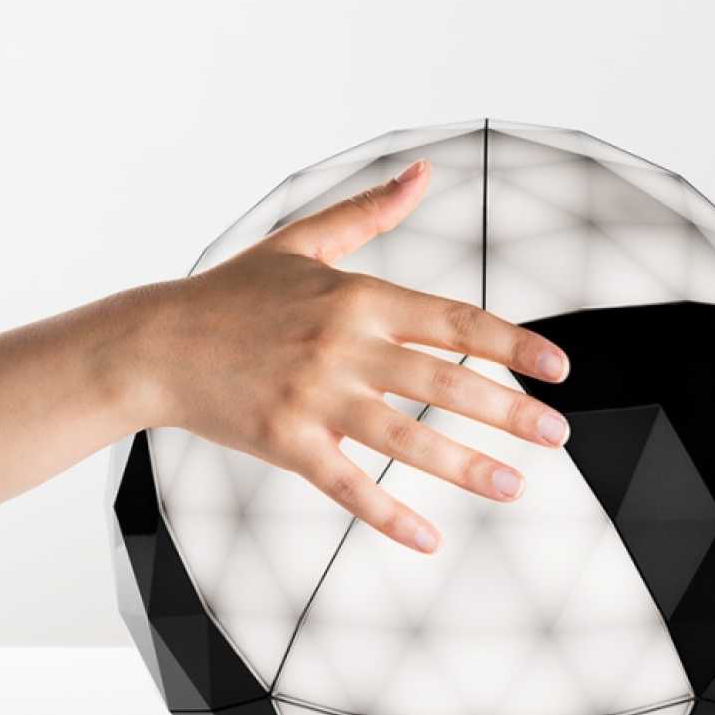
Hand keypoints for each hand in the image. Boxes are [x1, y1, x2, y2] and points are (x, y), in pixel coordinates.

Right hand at [141, 159, 570, 553]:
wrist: (156, 342)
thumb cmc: (233, 294)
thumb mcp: (302, 242)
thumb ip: (369, 212)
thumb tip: (423, 174)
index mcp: (356, 297)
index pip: (454, 321)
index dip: (513, 345)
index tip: (559, 370)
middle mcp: (343, 346)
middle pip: (444, 381)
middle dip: (509, 411)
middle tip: (557, 436)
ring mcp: (315, 398)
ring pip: (406, 437)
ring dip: (467, 466)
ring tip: (515, 486)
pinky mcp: (286, 442)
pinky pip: (348, 485)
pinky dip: (389, 515)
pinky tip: (429, 540)